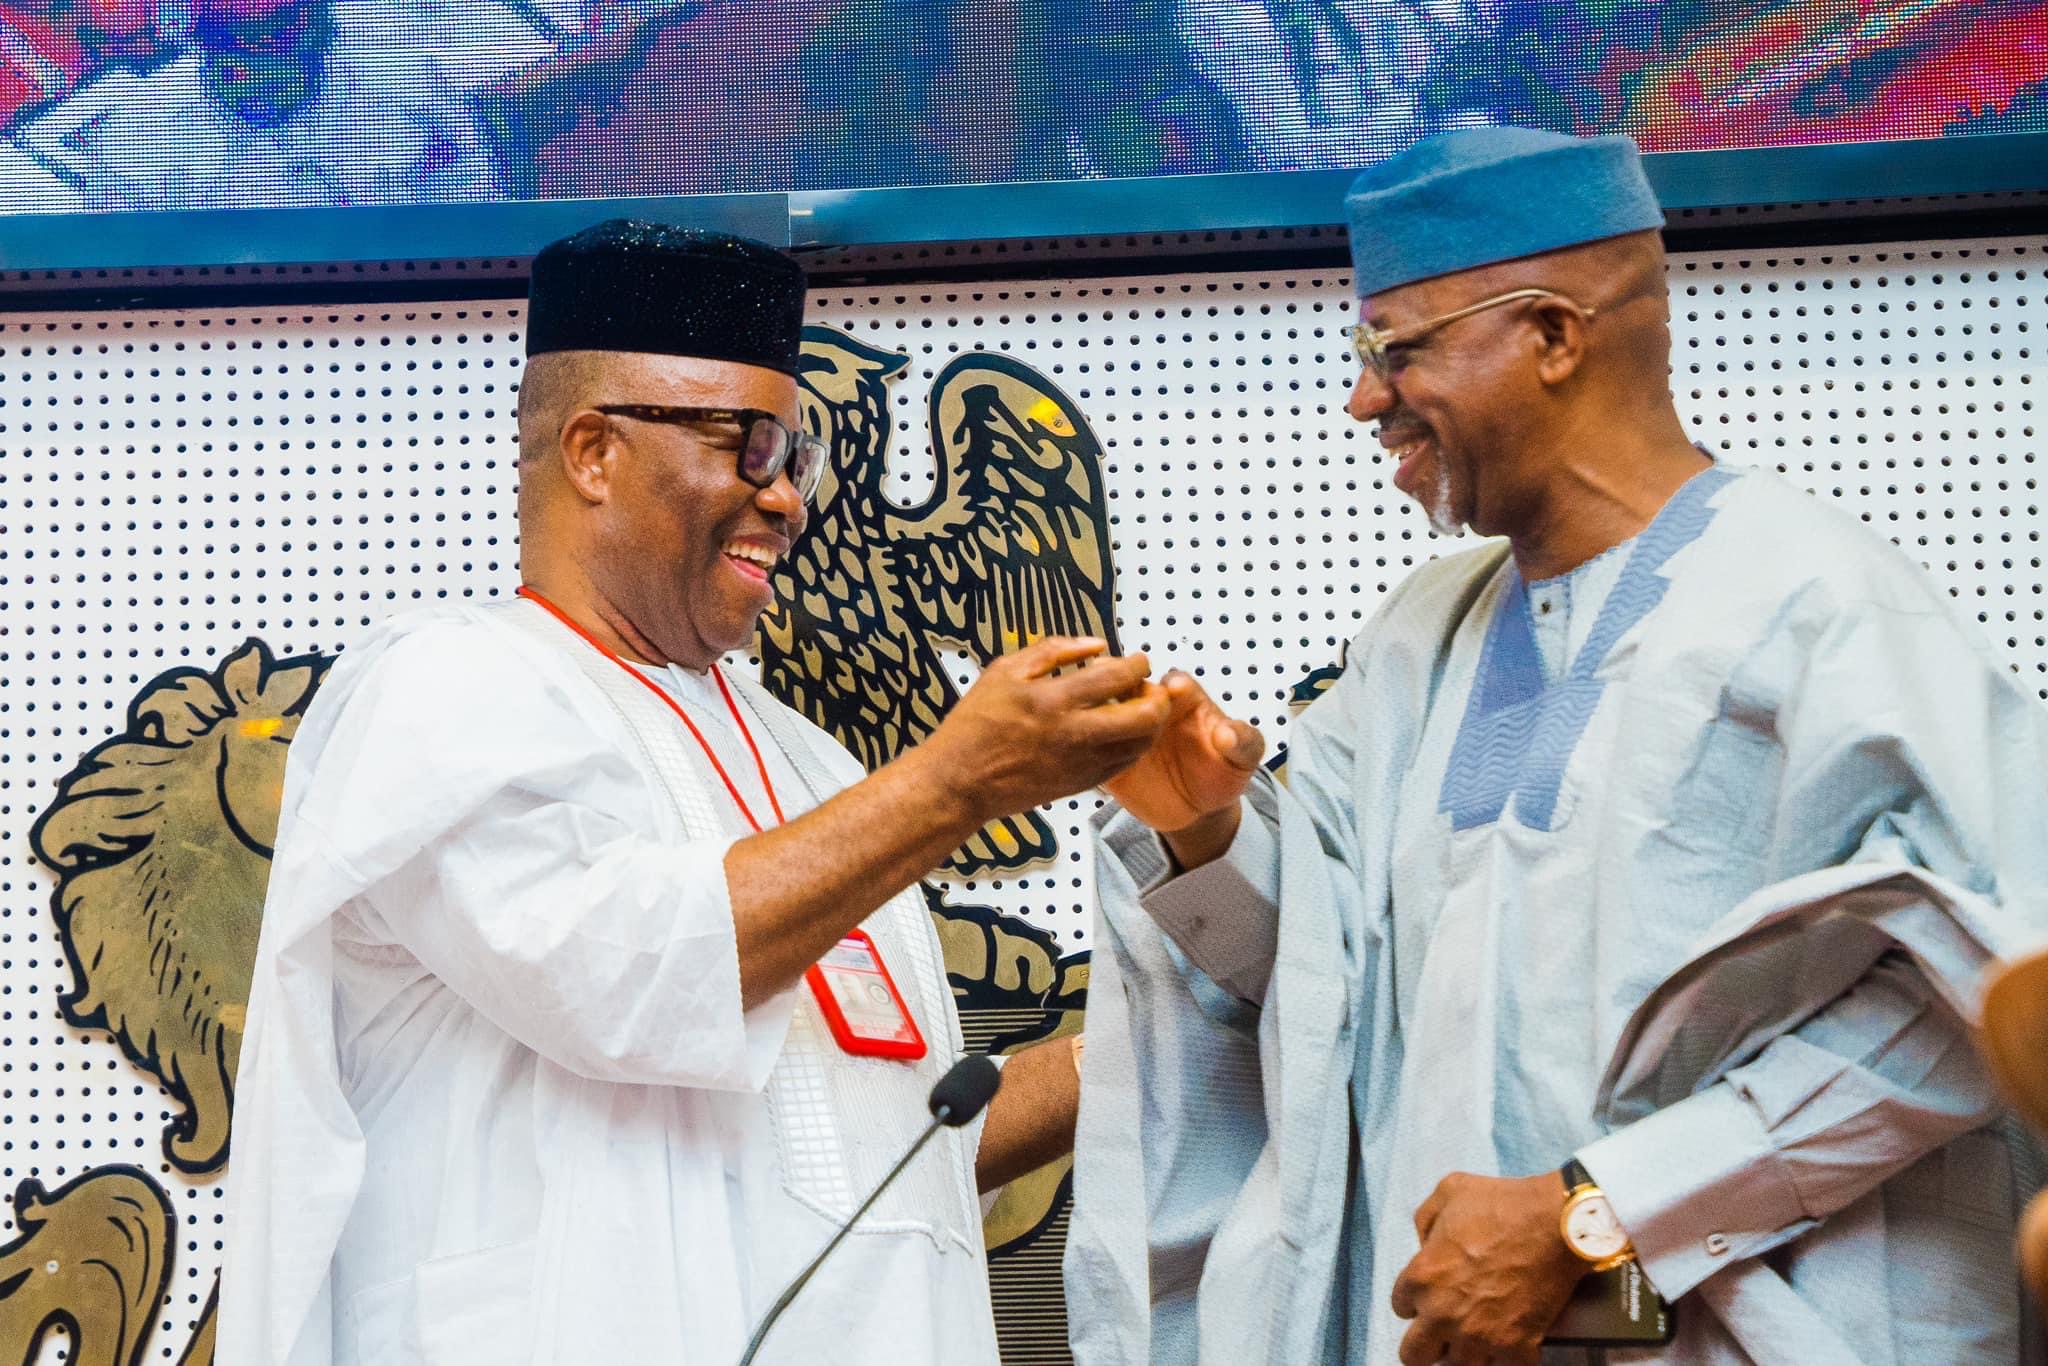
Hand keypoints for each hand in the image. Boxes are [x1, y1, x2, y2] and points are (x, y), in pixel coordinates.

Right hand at [928, 636, 1169, 824]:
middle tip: (1149, 686)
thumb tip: (1094, 644)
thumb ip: (1053, 651)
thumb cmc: (975, 726)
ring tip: (1136, 707)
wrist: (960, 781)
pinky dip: (1131, 744)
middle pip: (1144, 716)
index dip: (1138, 664)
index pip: (1118, 676)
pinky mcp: (1081, 783)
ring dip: (1150, 723)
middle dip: (1158, 697)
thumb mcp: (1004, 672)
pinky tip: (1118, 731)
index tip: (1137, 660)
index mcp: (1053, 700)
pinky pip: (1124, 763)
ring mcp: (1081, 763)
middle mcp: (1073, 733)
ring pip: (1141, 744)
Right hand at [1100, 669, 1262, 841]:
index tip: (1174, 690)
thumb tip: (1228, 734)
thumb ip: (1244, 742)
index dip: (1174, 684)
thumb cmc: (1222, 772)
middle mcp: (1153, 709)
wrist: (1201, 809)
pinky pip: (1094, 748)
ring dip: (1102, 715)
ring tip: (1103, 727)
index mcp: (1186, 700)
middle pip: (1134, 689)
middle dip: (1128, 689)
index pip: (1176, 681)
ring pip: (1107, 712)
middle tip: (1127, 700)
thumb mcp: (1244, 759)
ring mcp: (1129, 731)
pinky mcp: (1111, 757)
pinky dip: (1088, 747)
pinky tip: (1088, 753)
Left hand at [1389, 1171, 1586, 1364]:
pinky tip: (1509, 1348)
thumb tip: (1426, 1245)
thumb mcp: (1449, 1191)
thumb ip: (1425, 1221)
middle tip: (1442, 1332)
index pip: (1400, 1306)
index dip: (1415, 1299)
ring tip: (1476, 1339)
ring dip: (1464, 1354)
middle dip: (1425, 1344)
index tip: (1431, 1294)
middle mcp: (1443, 1315)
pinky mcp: (1517, 1348)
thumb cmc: (1502, 1204)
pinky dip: (1506, 1362)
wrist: (1557, 1224)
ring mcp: (1480, 1336)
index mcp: (1422, 1278)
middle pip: (1414, 1356)